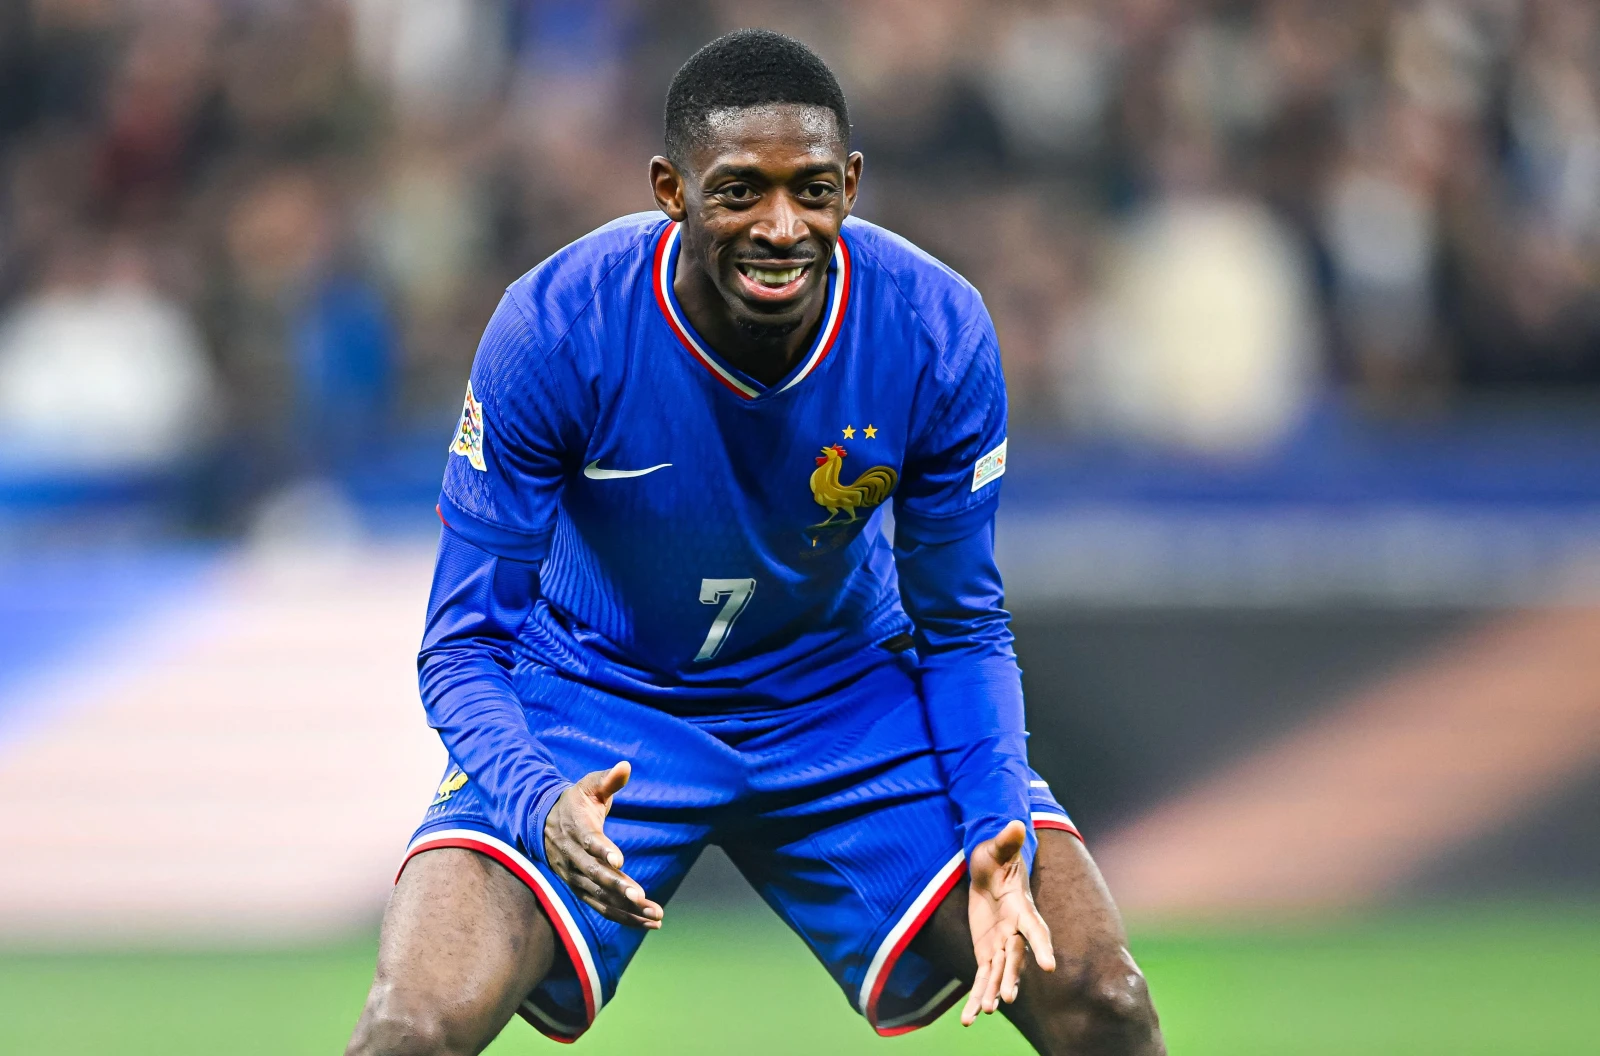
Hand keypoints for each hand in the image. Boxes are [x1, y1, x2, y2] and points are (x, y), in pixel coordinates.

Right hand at [542, 761, 662, 928]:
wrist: (543, 823)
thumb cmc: (575, 802)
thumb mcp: (588, 785)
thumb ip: (608, 779)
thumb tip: (626, 766)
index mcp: (576, 828)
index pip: (589, 841)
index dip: (602, 850)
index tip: (619, 860)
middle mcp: (572, 856)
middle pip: (594, 874)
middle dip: (617, 887)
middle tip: (640, 897)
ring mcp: (574, 876)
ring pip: (600, 896)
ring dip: (626, 908)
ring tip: (654, 916)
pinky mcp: (580, 889)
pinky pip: (601, 906)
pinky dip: (623, 917)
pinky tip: (647, 923)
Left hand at [961, 819, 1054, 1024]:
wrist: (989, 871)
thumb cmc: (995, 857)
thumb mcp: (997, 849)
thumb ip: (1006, 841)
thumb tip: (1014, 823)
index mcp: (1021, 908)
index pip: (1035, 929)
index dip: (1042, 947)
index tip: (1050, 967)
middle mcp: (1015, 931)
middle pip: (1016, 958)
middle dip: (1012, 977)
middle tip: (1008, 997)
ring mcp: (1002, 945)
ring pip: (999, 973)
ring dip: (993, 992)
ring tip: (985, 1011)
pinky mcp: (988, 953)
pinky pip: (983, 978)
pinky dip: (978, 996)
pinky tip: (970, 1017)